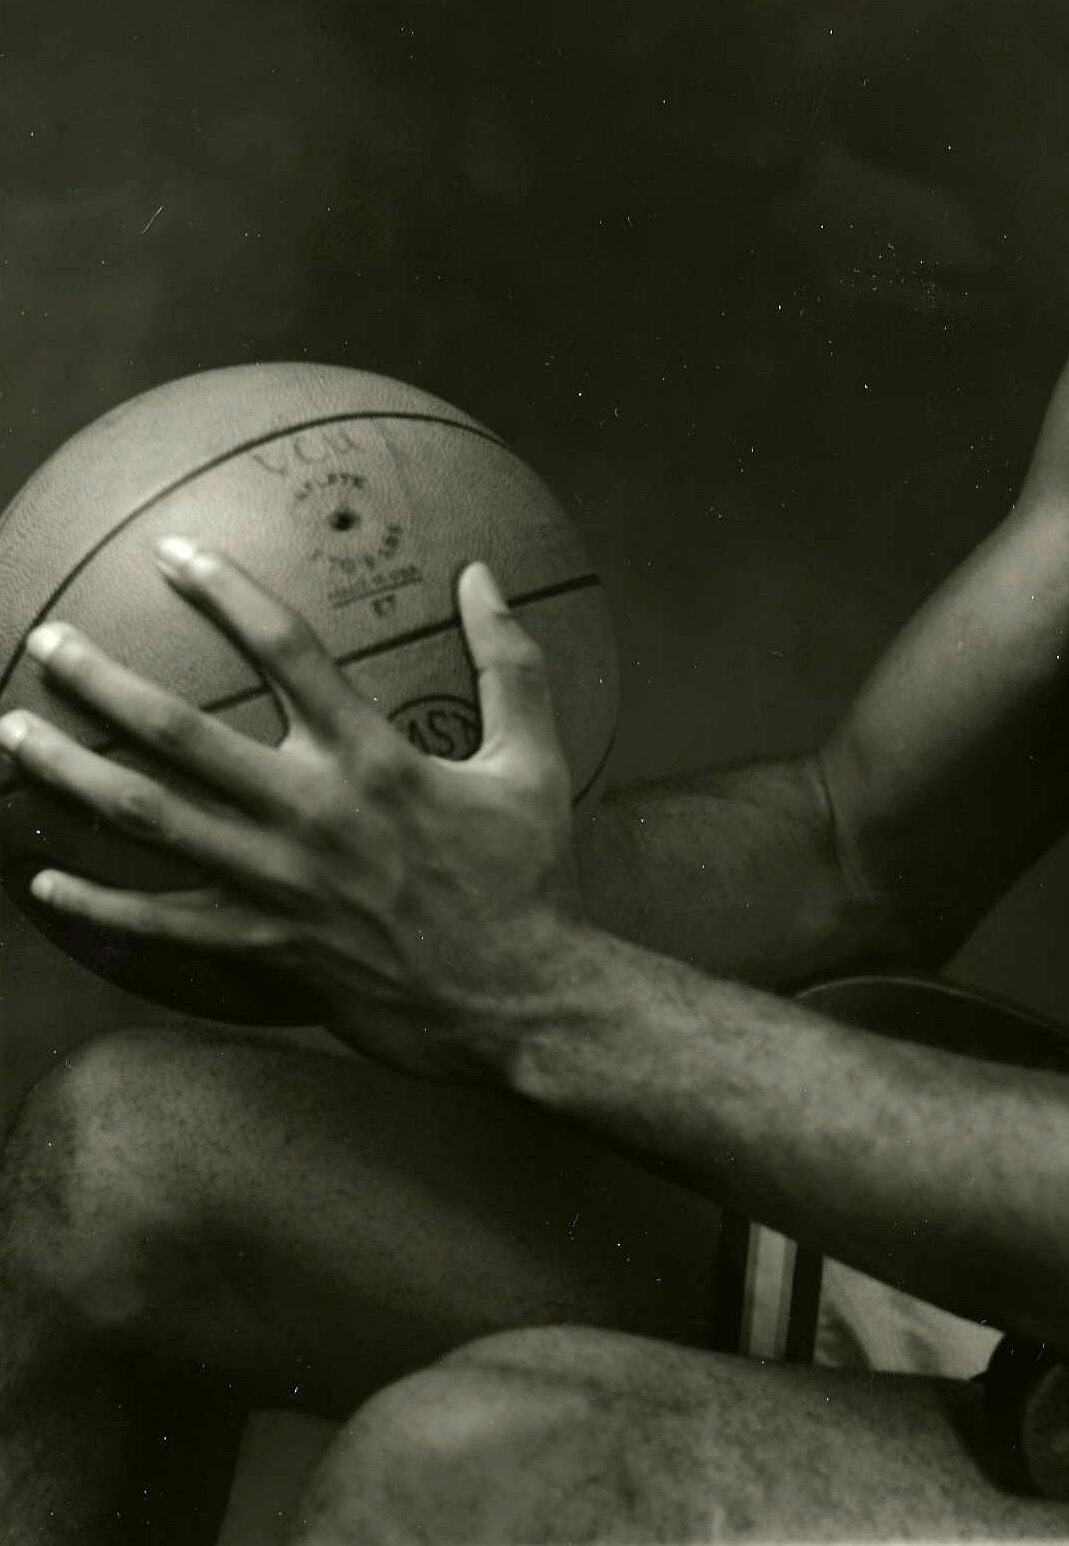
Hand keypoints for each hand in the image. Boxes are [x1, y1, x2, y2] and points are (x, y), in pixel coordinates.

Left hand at [0, 540, 586, 1075]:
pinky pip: (158, 926)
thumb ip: (510, 661)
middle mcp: (311, 812)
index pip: (286, 650)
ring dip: (70, 775)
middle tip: (46, 641)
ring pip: (148, 822)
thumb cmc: (529, 874)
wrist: (519, 997)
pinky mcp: (262, 947)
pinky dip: (95, 905)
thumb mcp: (535, 758)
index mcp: (375, 757)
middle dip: (101, 682)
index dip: (225, 593)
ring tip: (14, 736)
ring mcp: (277, 884)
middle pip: (178, 735)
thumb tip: (484, 574)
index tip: (173, 553)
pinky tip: (42, 879)